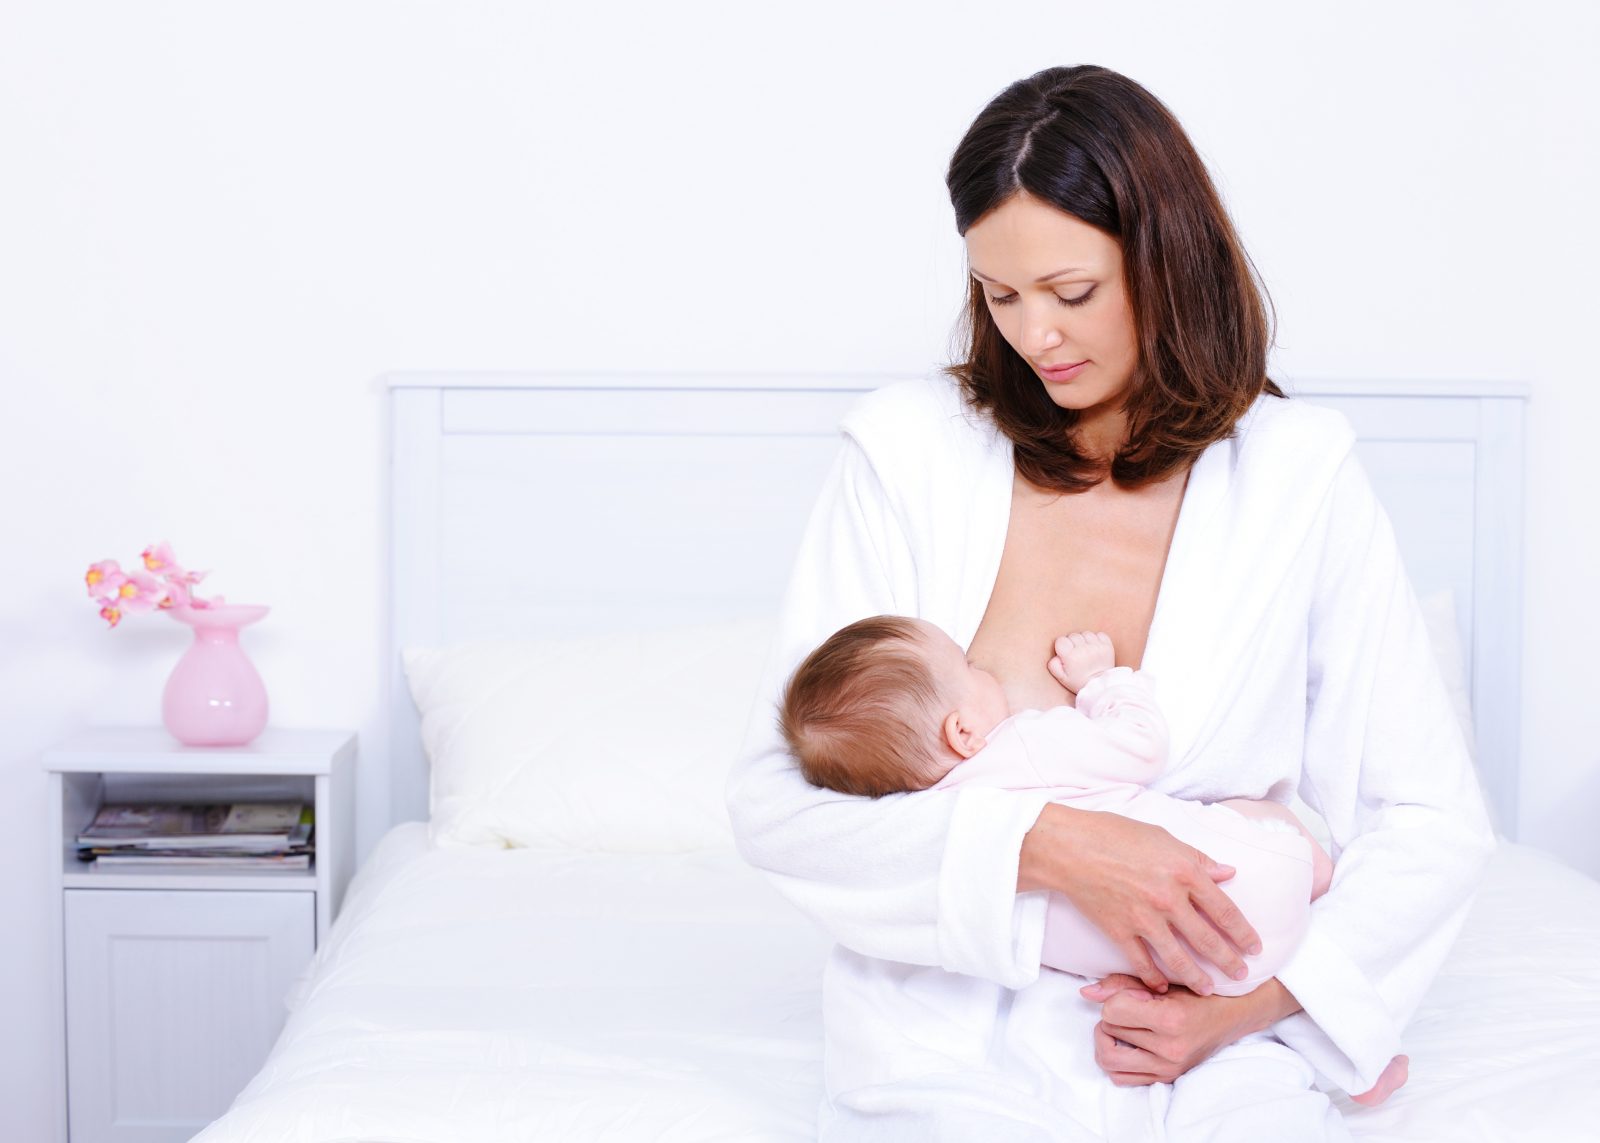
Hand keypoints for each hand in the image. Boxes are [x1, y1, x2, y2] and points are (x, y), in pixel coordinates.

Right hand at [1018, 804, 1260, 993]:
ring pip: (1178, 958)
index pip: (1224, 909)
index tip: (1255, 946)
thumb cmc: (1115, 834)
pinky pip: (1141, 962)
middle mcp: (1169, 899)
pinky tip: (1162, 988)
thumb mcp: (1163, 838)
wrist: (1070, 847)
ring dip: (1196, 977)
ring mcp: (1143, 918)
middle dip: (1228, 960)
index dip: (1243, 932)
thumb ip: (1197, 858)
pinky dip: (1153, 978)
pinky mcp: (1119, 931)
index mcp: (1184, 872)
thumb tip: (1226, 873)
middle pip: (1207, 939)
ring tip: (1208, 989)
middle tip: (1241, 975)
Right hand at [1049, 631, 1115, 693]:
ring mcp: (1096, 647)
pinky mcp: (1107, 646)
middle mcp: (1083, 650)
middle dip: (1073, 643)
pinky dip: (1097, 639)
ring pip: (1086, 634)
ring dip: (1085, 640)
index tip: (1066, 654)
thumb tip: (1056, 655)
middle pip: (1073, 635)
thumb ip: (1053, 665)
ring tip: (1086, 651)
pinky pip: (1100, 634)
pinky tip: (1095, 648)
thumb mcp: (1062, 678)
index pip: (1061, 640)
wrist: (1100, 686)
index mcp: (1070, 657)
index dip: (1062, 646)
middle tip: (1077, 654)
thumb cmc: (1079, 681)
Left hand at [1080, 974, 1290, 1084]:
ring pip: (1109, 1061)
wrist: (1233, 1016)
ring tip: (1123, 1028)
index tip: (1136, 995)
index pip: (1113, 1011)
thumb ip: (1122, 985)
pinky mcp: (1167, 1079)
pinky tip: (1130, 1044)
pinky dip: (1118, 1061)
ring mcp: (1169, 1068)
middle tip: (1126, 1010)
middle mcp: (1170, 1049)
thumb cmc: (1198, 992)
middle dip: (1110, 1018)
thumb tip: (1086, 993)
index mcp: (1171, 1020)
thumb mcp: (1164, 981)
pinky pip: (1123, 1078)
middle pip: (1108, 1034)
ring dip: (1108, 1041)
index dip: (1117, 999)